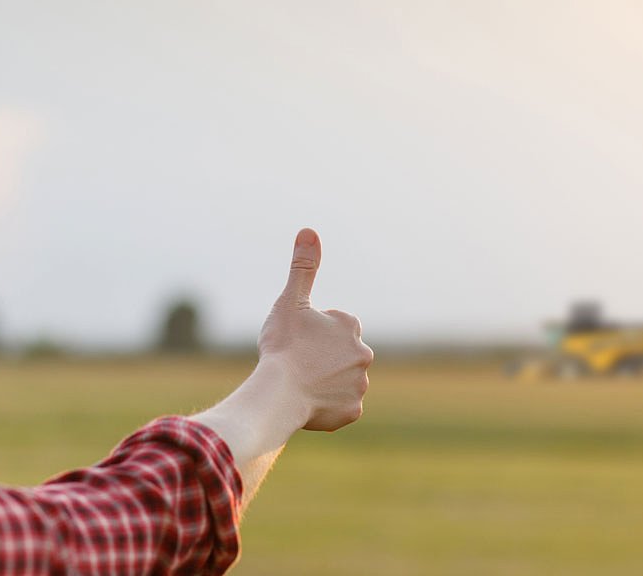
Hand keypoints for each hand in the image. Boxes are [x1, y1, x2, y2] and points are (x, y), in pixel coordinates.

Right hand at [259, 228, 372, 430]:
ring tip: (299, 384)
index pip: (334, 325)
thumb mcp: (290, 300)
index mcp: (349, 325)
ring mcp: (359, 385)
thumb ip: (303, 267)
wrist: (279, 393)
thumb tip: (309, 230)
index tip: (297, 340)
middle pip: (340, 354)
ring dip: (324, 382)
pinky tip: (306, 403)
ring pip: (340, 381)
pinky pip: (339, 407)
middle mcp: (363, 354)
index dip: (313, 332)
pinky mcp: (352, 411)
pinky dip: (325, 407)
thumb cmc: (283, 345)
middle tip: (297, 363)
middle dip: (322, 358)